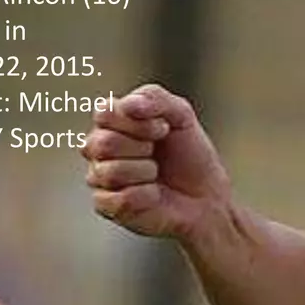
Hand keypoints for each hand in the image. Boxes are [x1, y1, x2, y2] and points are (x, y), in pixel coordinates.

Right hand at [82, 84, 233, 239]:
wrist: (206, 194)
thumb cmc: (189, 153)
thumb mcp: (180, 114)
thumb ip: (154, 98)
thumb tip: (127, 105)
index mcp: (110, 124)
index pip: (104, 113)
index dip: (138, 122)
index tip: (164, 129)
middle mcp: (98, 150)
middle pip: (102, 143)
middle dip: (141, 147)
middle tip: (157, 152)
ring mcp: (99, 178)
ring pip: (109, 172)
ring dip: (145, 171)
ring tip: (155, 174)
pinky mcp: (107, 207)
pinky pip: (120, 199)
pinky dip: (147, 195)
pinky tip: (154, 195)